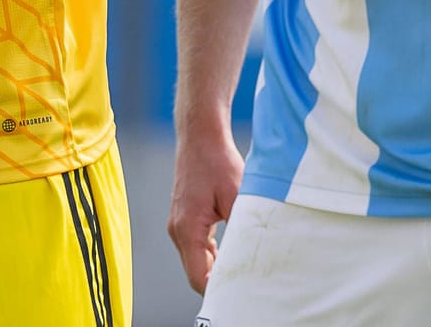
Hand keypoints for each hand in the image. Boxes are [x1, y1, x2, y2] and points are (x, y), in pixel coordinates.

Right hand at [167, 124, 244, 294]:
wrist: (201, 136)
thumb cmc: (218, 162)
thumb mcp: (238, 197)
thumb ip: (242, 229)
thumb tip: (253, 255)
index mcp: (187, 229)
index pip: (198, 278)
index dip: (217, 291)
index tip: (239, 295)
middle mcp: (177, 230)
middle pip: (196, 272)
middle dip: (218, 281)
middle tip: (246, 285)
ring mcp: (178, 224)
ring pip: (196, 260)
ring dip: (216, 266)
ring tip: (243, 268)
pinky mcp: (184, 218)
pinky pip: (197, 246)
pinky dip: (212, 253)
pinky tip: (232, 249)